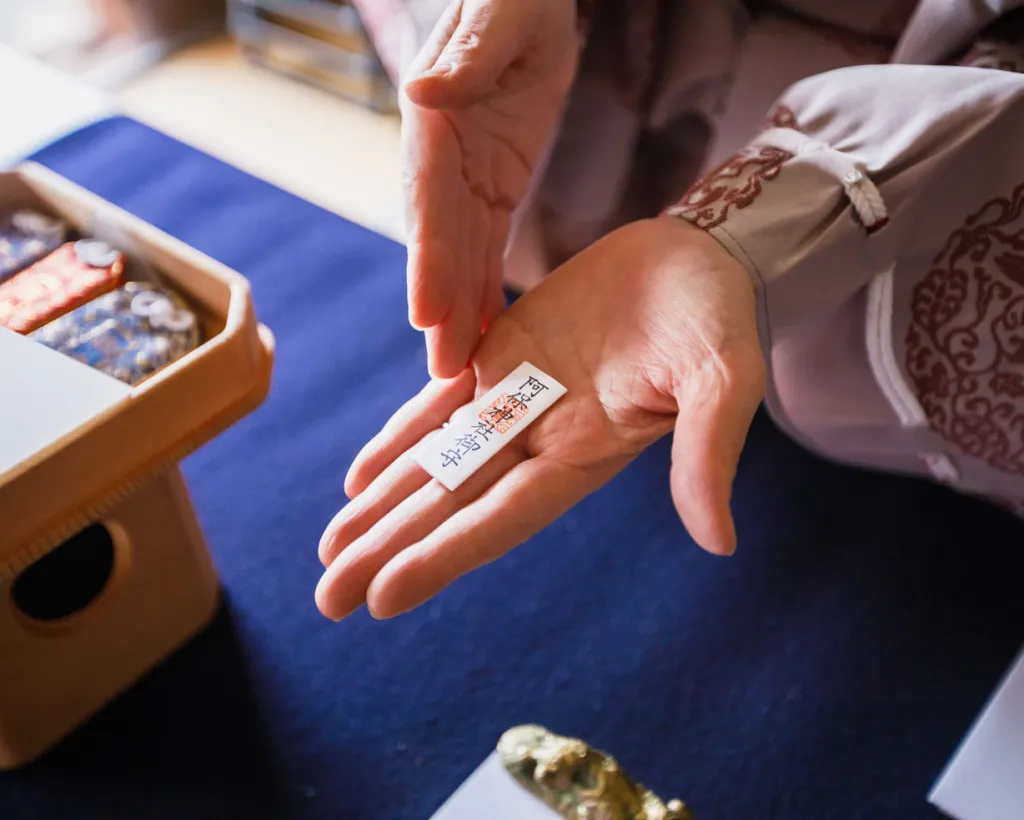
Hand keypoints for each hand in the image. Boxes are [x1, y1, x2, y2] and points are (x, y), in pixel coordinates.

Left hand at [316, 218, 765, 620]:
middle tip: (328, 599)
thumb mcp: (724, 378)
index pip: (501, 516)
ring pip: (436, 461)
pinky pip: (440, 404)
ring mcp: (517, 397)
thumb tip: (719, 542)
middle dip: (390, 549)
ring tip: (330, 549)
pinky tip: (360, 477)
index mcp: (585, 451)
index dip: (443, 556)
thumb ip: (709, 452)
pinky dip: (399, 440)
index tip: (381, 598)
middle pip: (452, 501)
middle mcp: (542, 436)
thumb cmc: (717, 315)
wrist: (695, 255)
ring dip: (383, 505)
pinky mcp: (503, 354)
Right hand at [400, 0, 580, 377]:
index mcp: (436, 124)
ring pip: (459, 259)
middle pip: (439, 245)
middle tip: (445, 373)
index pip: (428, 200)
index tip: (426, 312)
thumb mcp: (500, 15)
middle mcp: (441, 162)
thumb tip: (424, 95)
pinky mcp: (491, 190)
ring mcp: (464, 181)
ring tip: (460, 374)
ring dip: (459, 315)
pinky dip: (485, 293)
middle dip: (441, 309)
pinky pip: (485, 250)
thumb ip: (467, 57)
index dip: (427, 258)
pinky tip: (487, 336)